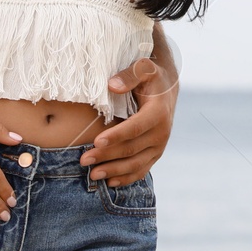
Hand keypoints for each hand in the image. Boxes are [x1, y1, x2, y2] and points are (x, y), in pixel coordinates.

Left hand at [88, 57, 177, 185]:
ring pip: (136, 164)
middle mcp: (162, 133)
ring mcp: (159, 146)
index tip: (96, 141)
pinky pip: (142, 170)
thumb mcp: (143, 68)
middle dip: (107, 156)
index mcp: (158, 113)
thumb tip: (112, 85)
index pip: (135, 128)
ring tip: (92, 174)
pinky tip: (110, 182)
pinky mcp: (155, 154)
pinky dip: (126, 178)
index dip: (116, 136)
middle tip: (84, 159)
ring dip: (114, 171)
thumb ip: (129, 75)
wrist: (167, 88)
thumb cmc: (151, 77)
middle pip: (132, 149)